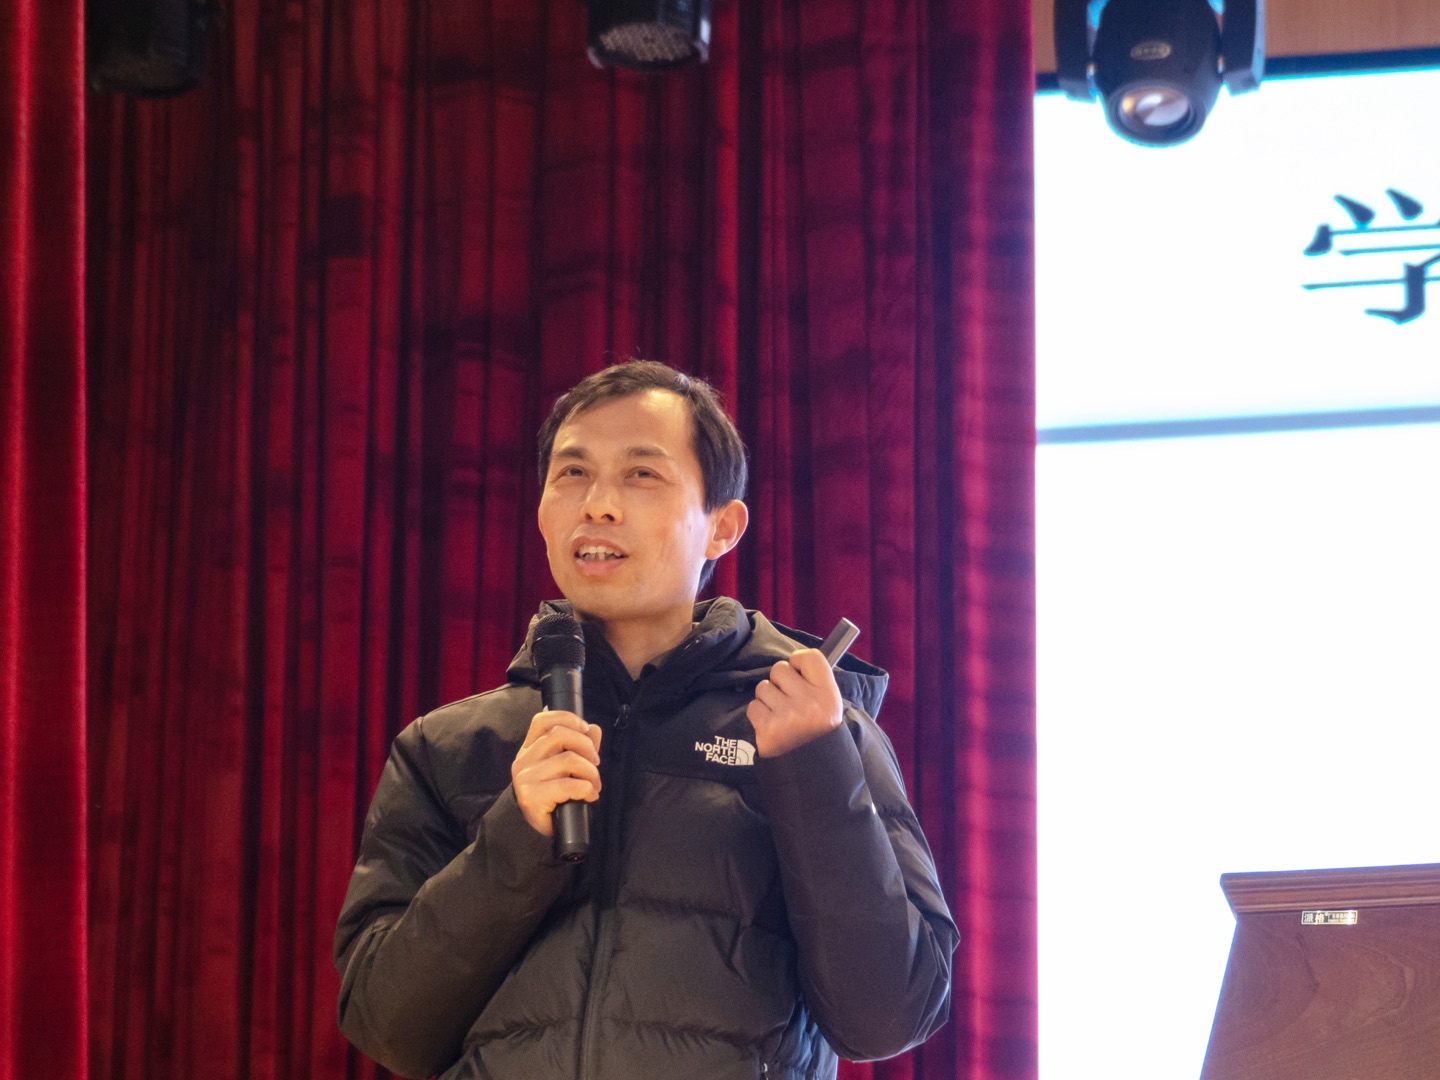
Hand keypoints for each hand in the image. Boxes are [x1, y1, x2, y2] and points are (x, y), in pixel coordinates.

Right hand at [511, 710, 602, 836]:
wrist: (535, 830)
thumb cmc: (553, 796)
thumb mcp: (566, 769)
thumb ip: (580, 747)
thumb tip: (594, 729)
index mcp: (529, 748)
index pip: (542, 720)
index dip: (567, 718)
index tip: (586, 729)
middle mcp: (524, 759)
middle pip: (559, 735)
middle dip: (586, 746)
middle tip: (596, 763)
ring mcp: (525, 778)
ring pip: (568, 760)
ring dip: (591, 772)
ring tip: (595, 785)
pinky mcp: (531, 796)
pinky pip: (568, 785)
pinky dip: (587, 789)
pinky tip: (590, 796)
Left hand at [746, 648, 843, 757]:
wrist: (811, 772)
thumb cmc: (817, 733)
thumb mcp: (829, 706)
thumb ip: (814, 681)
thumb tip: (794, 660)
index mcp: (829, 695)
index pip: (809, 657)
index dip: (798, 662)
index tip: (797, 674)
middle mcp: (809, 703)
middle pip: (780, 669)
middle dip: (779, 683)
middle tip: (788, 702)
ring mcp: (787, 716)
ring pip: (763, 687)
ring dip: (767, 700)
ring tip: (780, 716)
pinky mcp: (768, 729)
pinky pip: (753, 706)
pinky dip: (759, 715)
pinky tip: (772, 726)